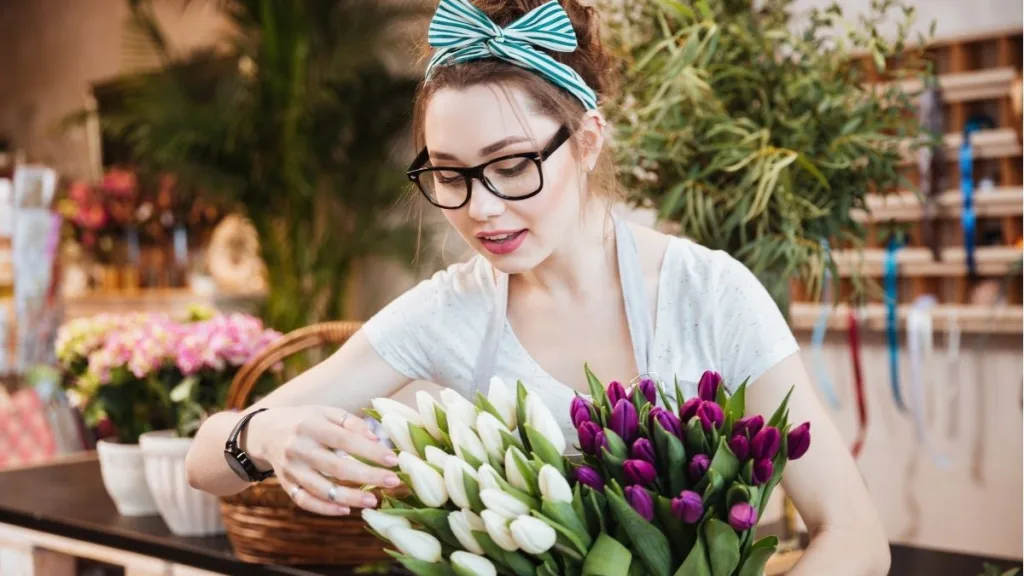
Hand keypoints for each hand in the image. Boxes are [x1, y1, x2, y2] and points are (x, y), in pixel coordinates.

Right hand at [246, 406, 400, 515]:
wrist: (264, 432)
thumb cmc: (304, 420)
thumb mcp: (325, 412)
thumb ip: (350, 422)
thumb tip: (376, 437)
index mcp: (310, 426)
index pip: (345, 440)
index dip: (370, 451)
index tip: (393, 460)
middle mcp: (298, 448)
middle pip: (336, 467)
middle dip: (367, 476)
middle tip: (393, 481)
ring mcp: (290, 469)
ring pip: (321, 489)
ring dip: (350, 497)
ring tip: (373, 500)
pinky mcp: (286, 485)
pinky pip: (305, 501)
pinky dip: (325, 509)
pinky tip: (345, 510)